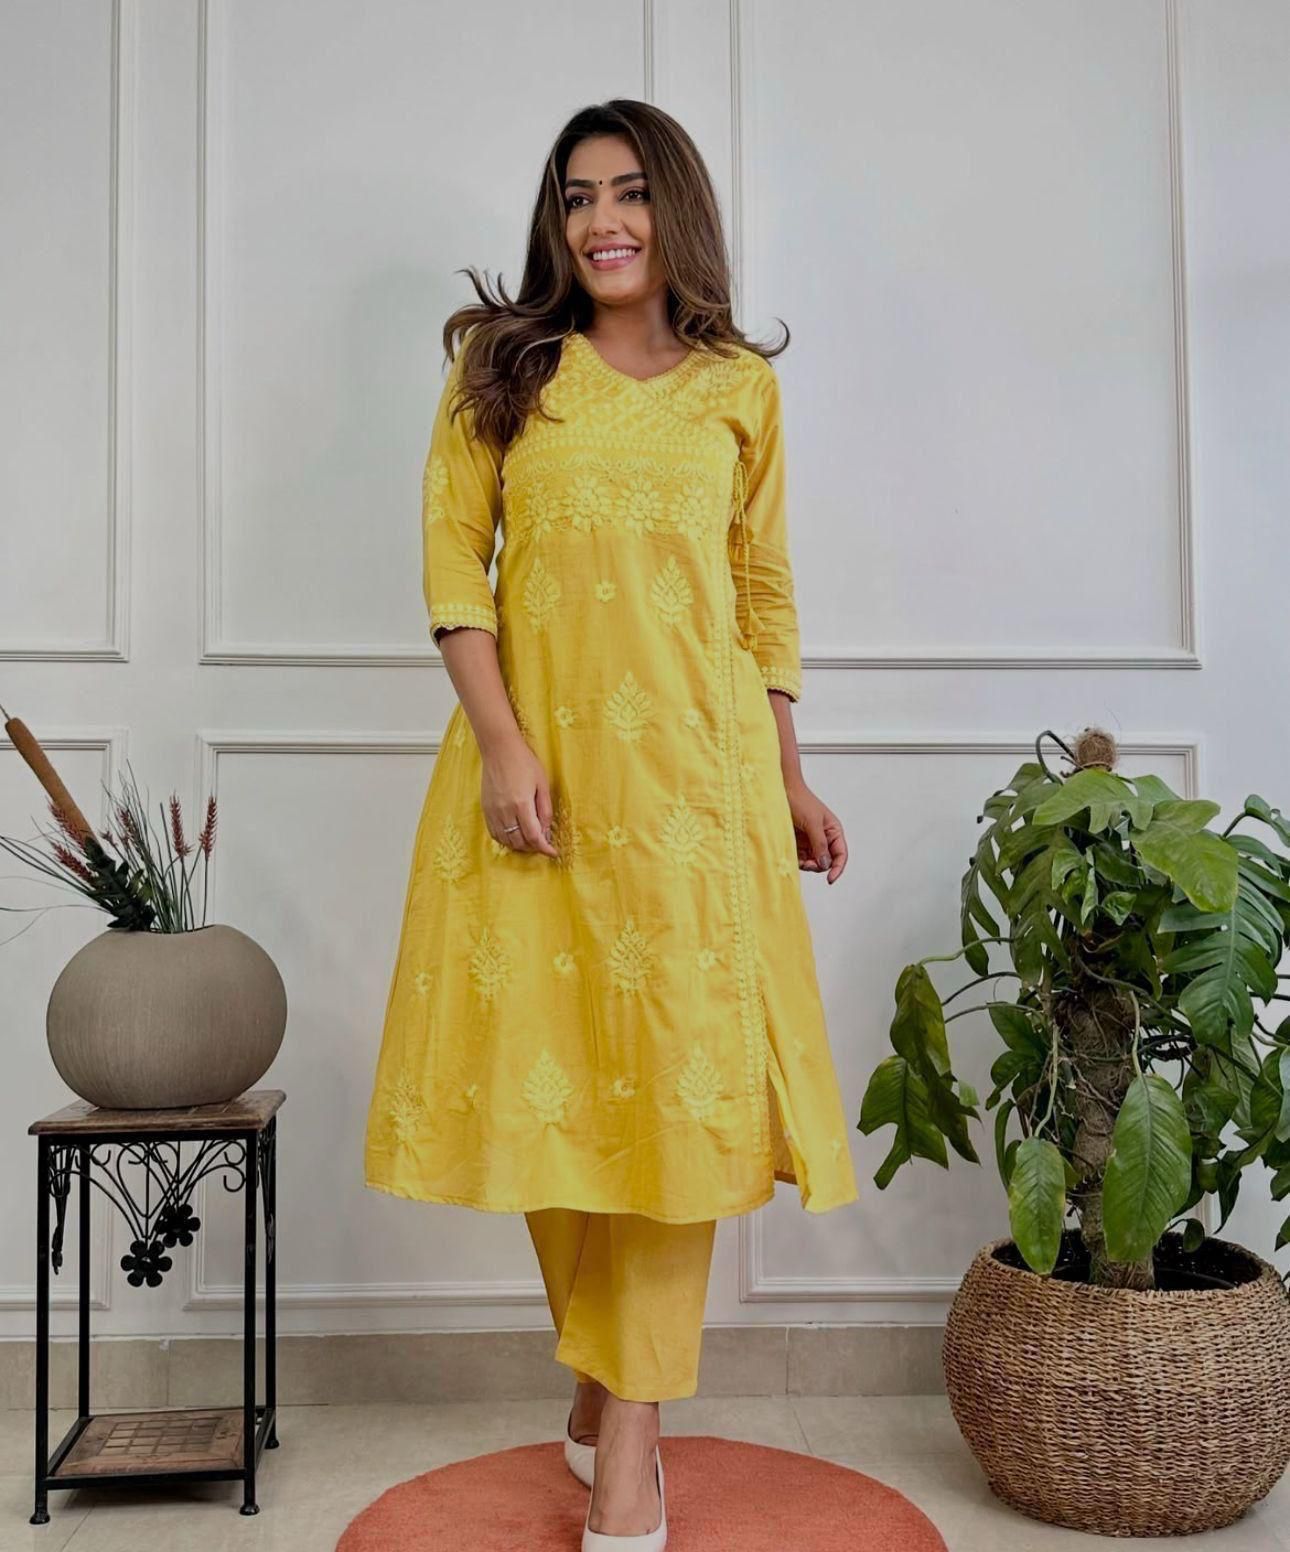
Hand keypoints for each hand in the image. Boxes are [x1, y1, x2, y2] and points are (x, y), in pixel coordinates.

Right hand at [481, 736, 559, 858]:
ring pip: (506, 841)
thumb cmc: (523, 762)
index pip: (534, 837)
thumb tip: (546, 831)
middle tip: (543, 845)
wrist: (499, 748)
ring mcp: (493, 811)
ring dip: (519, 846)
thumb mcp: (542, 784)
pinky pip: (494, 833)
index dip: (544, 848)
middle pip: (519, 842)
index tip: (552, 852)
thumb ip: (545, 810)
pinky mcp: (485, 809)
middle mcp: (505, 811)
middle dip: (533, 848)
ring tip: (530, 842)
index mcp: (521, 804)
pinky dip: (505, 839)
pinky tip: (514, 835)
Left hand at [784, 776, 846, 883]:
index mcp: (833, 830)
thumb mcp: (812, 822)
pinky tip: (792, 857)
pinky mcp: (798, 843)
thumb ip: (819, 844)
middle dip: (818, 866)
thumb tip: (825, 864)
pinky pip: (801, 858)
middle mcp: (824, 837)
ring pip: (813, 862)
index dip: (838, 868)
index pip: (841, 854)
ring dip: (807, 865)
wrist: (781, 791)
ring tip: (798, 860)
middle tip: (806, 864)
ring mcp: (810, 841)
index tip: (830, 879)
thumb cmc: (800, 801)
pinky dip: (798, 861)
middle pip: (826, 862)